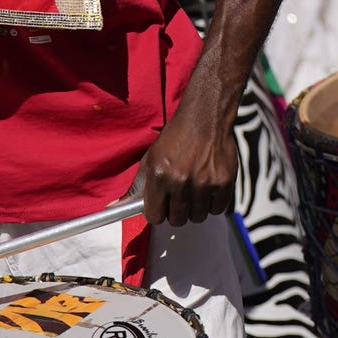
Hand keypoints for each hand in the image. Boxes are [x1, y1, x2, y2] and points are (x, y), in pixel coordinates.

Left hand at [131, 103, 237, 224]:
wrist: (206, 118)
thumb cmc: (176, 138)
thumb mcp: (150, 159)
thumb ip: (136, 187)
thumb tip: (113, 208)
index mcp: (159, 176)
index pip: (154, 217)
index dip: (158, 212)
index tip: (162, 206)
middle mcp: (181, 181)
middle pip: (177, 220)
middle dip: (177, 212)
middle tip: (180, 197)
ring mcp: (204, 183)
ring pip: (197, 217)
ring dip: (196, 209)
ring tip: (195, 191)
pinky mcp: (224, 182)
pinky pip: (218, 209)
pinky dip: (213, 204)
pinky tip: (209, 189)